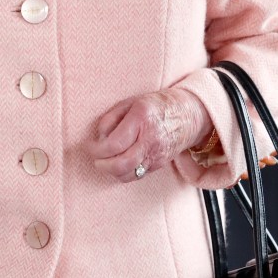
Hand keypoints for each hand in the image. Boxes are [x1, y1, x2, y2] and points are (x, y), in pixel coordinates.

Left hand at [86, 88, 211, 182]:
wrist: (188, 115)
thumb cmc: (156, 105)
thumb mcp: (131, 102)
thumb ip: (111, 118)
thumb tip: (99, 136)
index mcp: (141, 120)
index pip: (115, 144)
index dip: (97, 149)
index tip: (89, 147)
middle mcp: (150, 140)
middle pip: (121, 164)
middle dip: (103, 165)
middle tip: (96, 159)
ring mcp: (156, 155)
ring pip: (128, 174)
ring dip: (112, 172)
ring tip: (105, 162)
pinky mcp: (158, 164)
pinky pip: (136, 175)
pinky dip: (123, 173)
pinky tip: (118, 164)